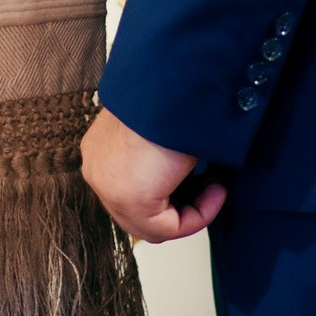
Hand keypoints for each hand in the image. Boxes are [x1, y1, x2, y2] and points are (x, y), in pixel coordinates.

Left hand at [80, 107, 225, 243]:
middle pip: (139, 213)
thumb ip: (159, 155)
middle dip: (180, 207)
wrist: (172, 88)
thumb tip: (181, 172)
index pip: (131, 191)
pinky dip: (198, 216)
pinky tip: (216, 190)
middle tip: (211, 188)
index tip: (201, 180)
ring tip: (217, 187)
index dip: (170, 194)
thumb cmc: (170, 96)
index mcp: (100, 150)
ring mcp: (108, 188)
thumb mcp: (160, 127)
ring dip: (192, 212)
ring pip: (153, 225)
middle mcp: (98, 169)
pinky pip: (168, 228)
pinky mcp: (130, 200)